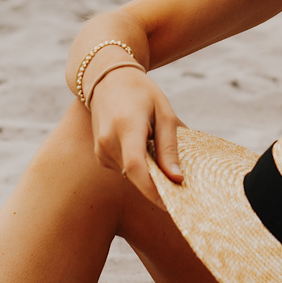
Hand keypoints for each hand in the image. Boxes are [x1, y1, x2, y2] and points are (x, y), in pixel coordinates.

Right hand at [88, 67, 185, 206]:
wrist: (106, 79)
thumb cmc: (141, 93)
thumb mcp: (164, 112)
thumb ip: (169, 146)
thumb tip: (177, 178)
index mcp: (126, 126)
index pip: (137, 168)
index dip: (154, 190)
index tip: (173, 204)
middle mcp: (108, 141)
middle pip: (136, 175)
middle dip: (158, 185)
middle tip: (181, 188)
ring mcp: (100, 149)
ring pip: (131, 175)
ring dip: (148, 172)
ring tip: (159, 152)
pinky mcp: (99, 154)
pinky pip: (124, 169)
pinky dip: (138, 166)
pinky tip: (143, 147)